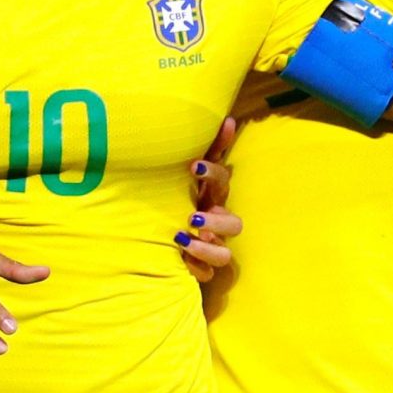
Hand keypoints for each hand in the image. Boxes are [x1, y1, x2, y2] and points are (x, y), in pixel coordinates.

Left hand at [179, 119, 237, 282]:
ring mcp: (211, 246)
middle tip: (193, 216)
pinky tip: (179, 258)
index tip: (192, 167)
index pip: (223, 179)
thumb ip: (199, 148)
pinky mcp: (201, 268)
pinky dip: (195, 266)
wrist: (155, 234)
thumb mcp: (176, 173)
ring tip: (183, 238)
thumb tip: (223, 118)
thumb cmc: (171, 199)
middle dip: (217, 220)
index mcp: (212, 195)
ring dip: (207, 247)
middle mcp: (216, 221)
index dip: (213, 172)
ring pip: (225, 255)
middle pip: (236, 223)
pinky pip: (206, 274)